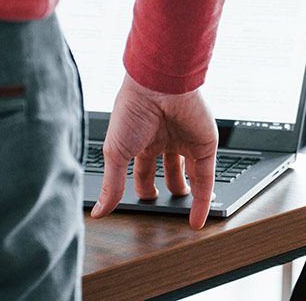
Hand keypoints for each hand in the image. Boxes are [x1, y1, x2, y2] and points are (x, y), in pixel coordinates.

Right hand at [91, 74, 217, 228]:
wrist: (159, 85)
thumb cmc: (132, 109)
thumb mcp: (116, 153)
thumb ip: (111, 184)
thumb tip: (99, 210)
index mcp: (142, 140)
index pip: (143, 171)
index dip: (142, 189)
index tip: (141, 205)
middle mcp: (165, 140)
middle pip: (168, 172)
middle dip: (166, 191)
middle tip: (164, 209)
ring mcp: (186, 142)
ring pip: (190, 175)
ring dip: (187, 196)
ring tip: (184, 216)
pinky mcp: (205, 145)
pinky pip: (206, 177)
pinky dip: (203, 200)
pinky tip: (198, 219)